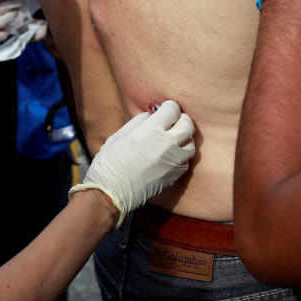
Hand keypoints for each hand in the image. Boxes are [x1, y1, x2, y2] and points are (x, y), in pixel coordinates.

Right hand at [69, 100, 195, 227]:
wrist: (110, 193)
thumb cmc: (110, 163)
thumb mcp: (119, 135)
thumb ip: (139, 121)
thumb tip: (152, 114)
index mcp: (150, 130)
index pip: (172, 109)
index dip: (169, 107)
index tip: (165, 109)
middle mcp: (165, 144)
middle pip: (187, 125)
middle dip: (182, 120)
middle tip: (175, 121)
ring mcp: (172, 161)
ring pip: (191, 145)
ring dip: (184, 139)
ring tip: (174, 139)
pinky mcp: (173, 177)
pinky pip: (186, 162)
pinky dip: (181, 157)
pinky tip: (171, 156)